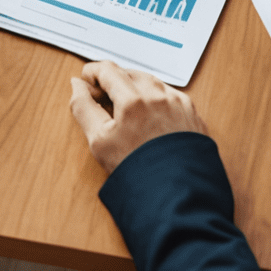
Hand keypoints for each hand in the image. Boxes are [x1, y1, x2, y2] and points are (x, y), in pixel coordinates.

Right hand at [69, 60, 208, 173]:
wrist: (177, 200)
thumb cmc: (137, 173)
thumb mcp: (99, 142)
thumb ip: (83, 107)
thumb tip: (77, 85)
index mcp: (134, 100)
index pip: (108, 69)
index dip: (93, 72)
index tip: (87, 81)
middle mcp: (159, 96)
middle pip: (130, 73)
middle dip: (114, 81)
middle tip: (104, 100)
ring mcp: (179, 104)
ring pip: (152, 82)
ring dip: (136, 88)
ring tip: (127, 111)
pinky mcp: (193, 114)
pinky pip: (170, 95)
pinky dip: (157, 100)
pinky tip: (151, 118)